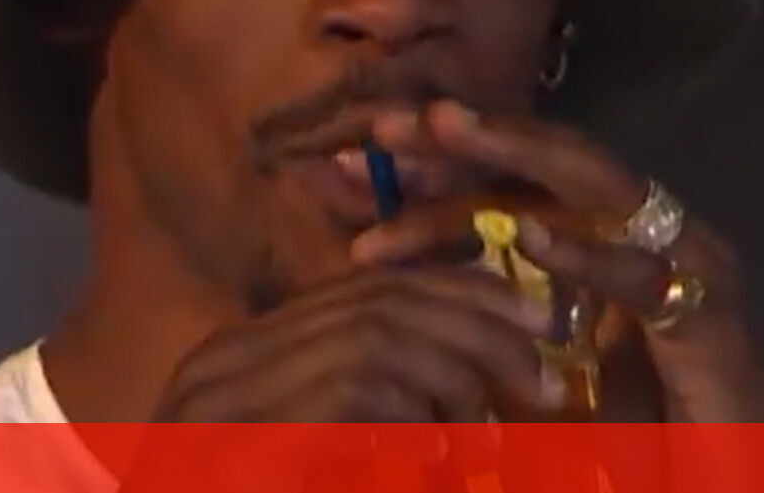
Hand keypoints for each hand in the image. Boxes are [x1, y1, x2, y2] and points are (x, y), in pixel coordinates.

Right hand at [151, 265, 564, 421]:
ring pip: (374, 336)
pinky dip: (410, 417)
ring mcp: (224, 391)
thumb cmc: (245, 492)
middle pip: (378, 300)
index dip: (455, 293)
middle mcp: (231, 355)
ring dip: (452, 374)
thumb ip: (356, 415)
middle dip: (474, 326)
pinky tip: (434, 454)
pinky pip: (353, 392)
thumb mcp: (306, 456)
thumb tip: (458, 397)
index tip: (526, 319)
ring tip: (491, 430)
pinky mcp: (242, 435)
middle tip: (539, 368)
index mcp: (246, 350)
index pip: (366, 289)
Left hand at [350, 100, 763, 421]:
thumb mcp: (531, 362)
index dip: (439, 170)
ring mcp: (683, 263)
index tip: (358, 162)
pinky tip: (530, 236)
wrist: (725, 477)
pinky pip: (643, 275)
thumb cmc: (628, 429)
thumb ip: (479, 312)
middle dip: (468, 137)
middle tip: (390, 123)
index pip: (514, 187)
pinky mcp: (712, 313)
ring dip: (514, 156)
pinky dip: (586, 254)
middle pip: (544, 166)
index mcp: (599, 242)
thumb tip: (389, 281)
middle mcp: (641, 234)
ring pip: (591, 189)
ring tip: (444, 127)